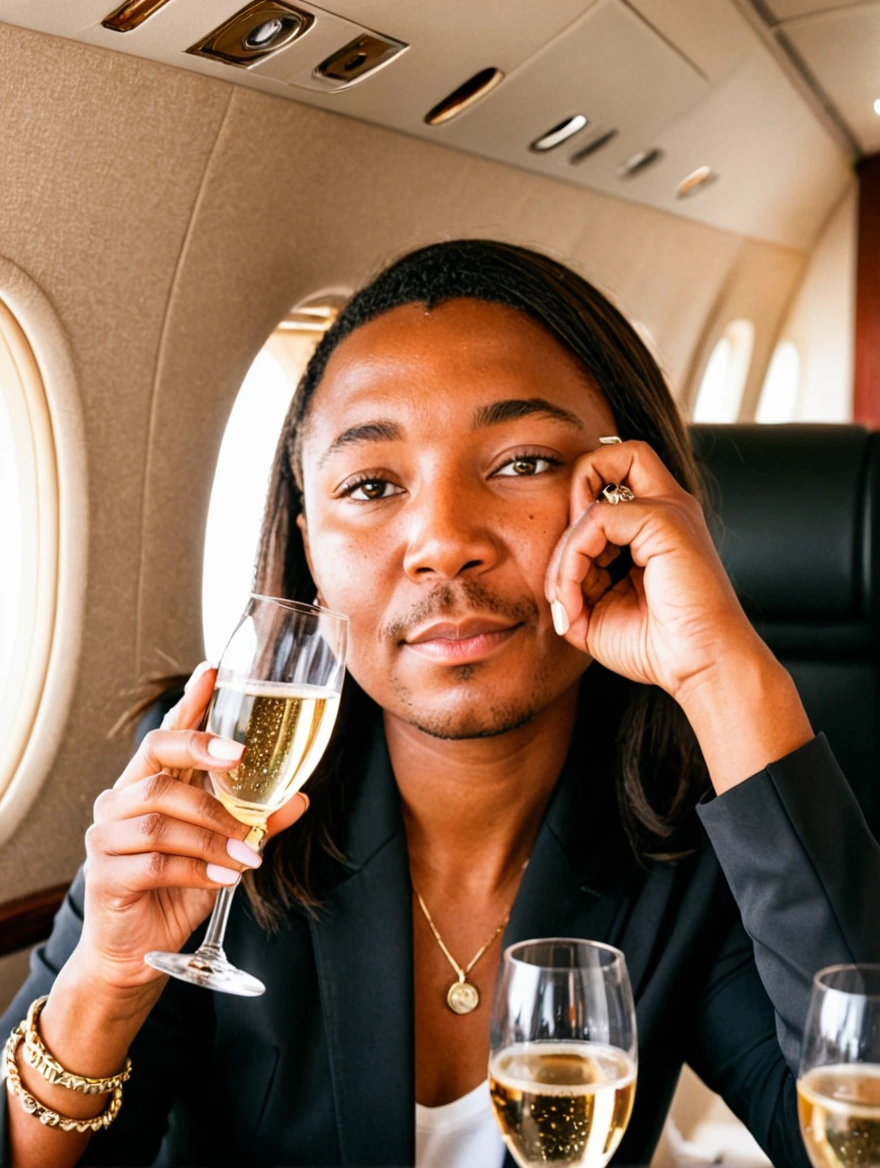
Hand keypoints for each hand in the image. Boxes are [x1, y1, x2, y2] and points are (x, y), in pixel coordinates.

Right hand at [73, 664, 309, 993]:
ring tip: (249, 854)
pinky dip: (198, 867)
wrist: (139, 952)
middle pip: (155, 757)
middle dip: (200, 752)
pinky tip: (226, 876)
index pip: (167, 734)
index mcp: (148, 785)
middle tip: (240, 758)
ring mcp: (107, 837)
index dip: (189, 703)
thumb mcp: (225, 851)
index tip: (211, 672)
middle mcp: (120, 801)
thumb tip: (300, 797)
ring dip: (213, 831)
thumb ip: (256, 823)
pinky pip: (155, 861)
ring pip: (160, 814)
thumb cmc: (178, 890)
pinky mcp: (106, 876)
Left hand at [544, 439, 762, 704]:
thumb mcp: (597, 613)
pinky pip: (595, 518)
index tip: (569, 579)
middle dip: (574, 493)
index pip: (605, 485)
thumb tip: (549, 578)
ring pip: (593, 481)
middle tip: (566, 564)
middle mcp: (665, 508)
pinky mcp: (663, 519)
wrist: (701, 669)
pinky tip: (574, 598)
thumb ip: (572, 584)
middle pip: (612, 454)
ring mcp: (667, 509)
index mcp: (654, 526)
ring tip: (566, 597)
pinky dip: (572, 559)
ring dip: (564, 546)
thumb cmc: (658, 647)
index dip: (575, 519)